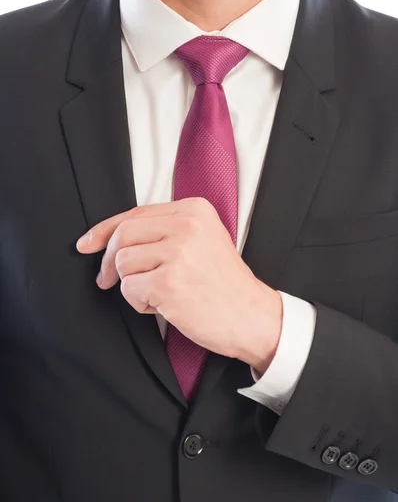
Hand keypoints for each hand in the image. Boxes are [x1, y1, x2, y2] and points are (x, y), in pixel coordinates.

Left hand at [76, 197, 282, 371]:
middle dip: (108, 260)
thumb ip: (165, 231)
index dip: (106, 229)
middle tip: (107, 279)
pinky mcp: (169, 283)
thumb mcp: (203, 240)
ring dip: (132, 285)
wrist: (251, 316)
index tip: (88, 243)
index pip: (136, 212)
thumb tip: (111, 237)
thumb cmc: (224, 284)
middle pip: (123, 235)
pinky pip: (129, 289)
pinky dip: (139, 303)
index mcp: (195, 209)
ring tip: (159, 294)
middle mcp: (187, 225)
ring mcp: (178, 254)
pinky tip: (164, 306)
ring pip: (122, 263)